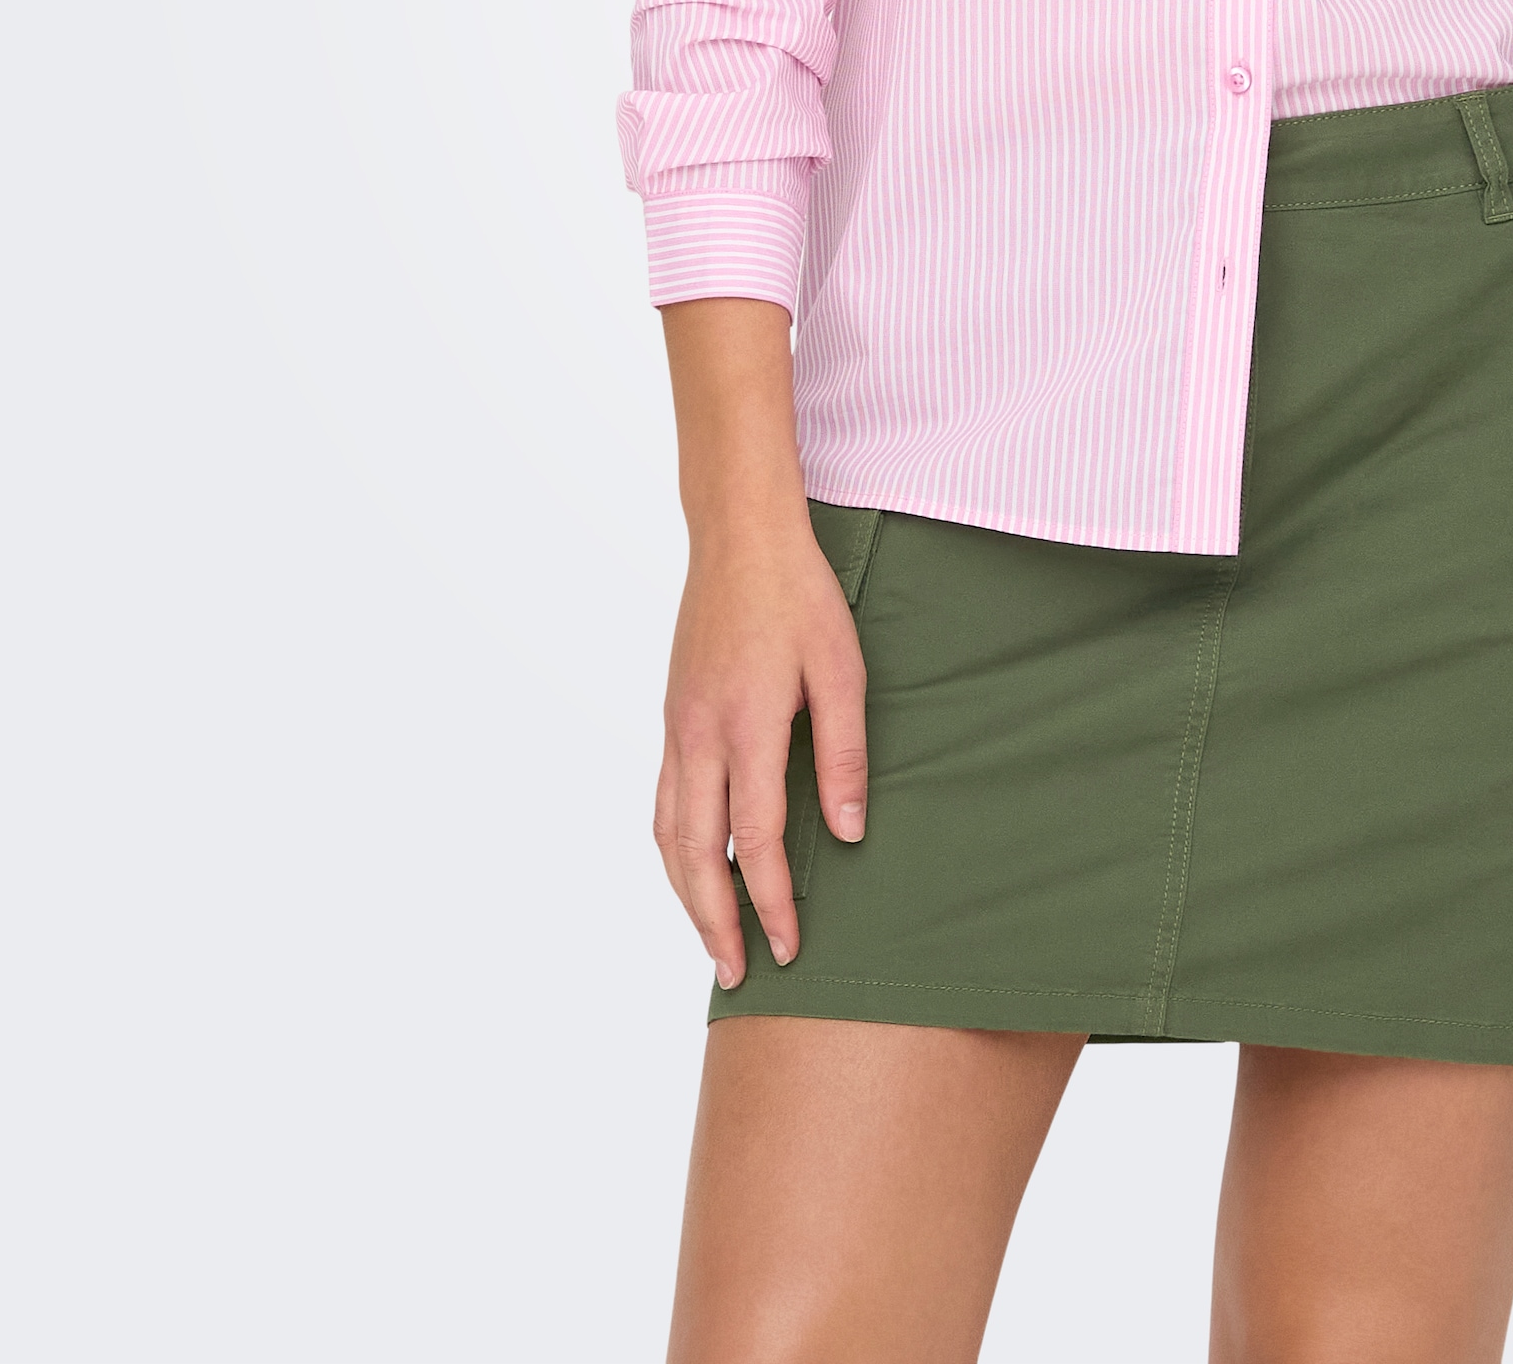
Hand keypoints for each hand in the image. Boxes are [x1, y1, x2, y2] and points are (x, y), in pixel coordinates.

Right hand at [654, 519, 868, 985]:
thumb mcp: (842, 670)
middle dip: (715, 921)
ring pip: (669, 834)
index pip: (759, 838)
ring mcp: (677, 727)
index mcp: (746, 725)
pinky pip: (663, 802)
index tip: (789, 946)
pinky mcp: (672, 716)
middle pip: (697, 854)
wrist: (739, 536)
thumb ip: (844, 754)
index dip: (774, 899)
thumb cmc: (800, 597)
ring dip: (687, 894)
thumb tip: (848, 834)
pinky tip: (695, 867)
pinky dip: (675, 850)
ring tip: (712, 938)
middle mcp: (700, 735)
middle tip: (737, 974)